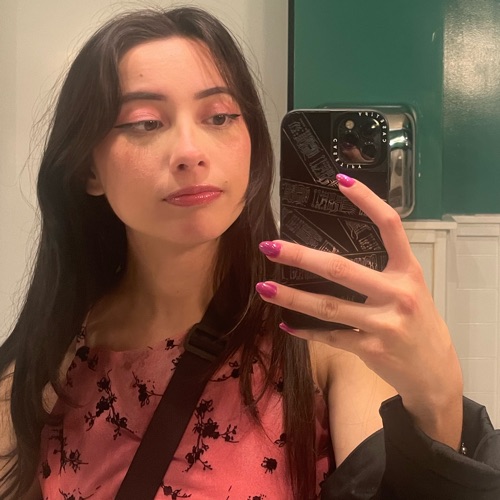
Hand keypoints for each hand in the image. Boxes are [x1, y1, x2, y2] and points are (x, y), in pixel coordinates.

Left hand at [256, 175, 462, 447]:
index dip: (367, 201)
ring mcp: (384, 323)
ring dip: (291, 297)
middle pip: (341, 269)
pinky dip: (305, 331)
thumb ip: (380, 273)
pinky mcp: (371, 349)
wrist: (435, 373)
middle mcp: (397, 293)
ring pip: (328, 306)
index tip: (340, 181)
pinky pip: (330, 336)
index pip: (390, 226)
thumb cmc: (418, 323)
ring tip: (263, 287)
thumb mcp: (409, 290)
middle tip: (269, 246)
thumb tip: (328, 257)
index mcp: (407, 271)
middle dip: (300, 256)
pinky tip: (285, 324)